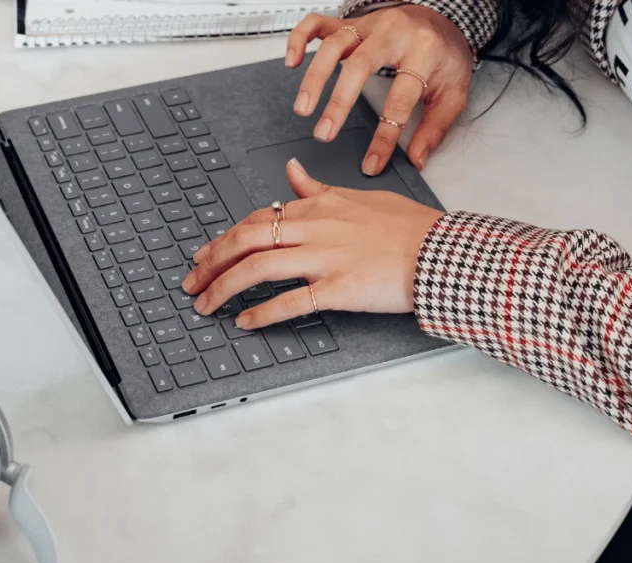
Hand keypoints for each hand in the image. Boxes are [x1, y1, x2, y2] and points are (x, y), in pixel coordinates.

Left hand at [181, 159, 444, 329]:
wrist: (440, 252)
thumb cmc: (407, 228)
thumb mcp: (359, 197)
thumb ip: (319, 190)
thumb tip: (292, 173)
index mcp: (318, 207)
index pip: (257, 219)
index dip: (224, 239)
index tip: (206, 255)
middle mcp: (315, 228)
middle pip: (246, 239)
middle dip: (211, 262)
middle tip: (191, 281)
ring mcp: (325, 259)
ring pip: (258, 267)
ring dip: (223, 287)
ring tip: (205, 304)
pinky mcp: (339, 289)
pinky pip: (290, 301)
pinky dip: (261, 312)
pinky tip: (244, 321)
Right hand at [285, 6, 473, 174]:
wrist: (444, 20)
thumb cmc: (445, 56)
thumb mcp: (454, 93)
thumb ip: (435, 128)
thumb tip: (416, 158)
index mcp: (423, 51)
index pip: (399, 99)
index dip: (384, 136)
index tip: (371, 162)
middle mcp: (393, 33)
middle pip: (360, 65)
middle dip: (338, 102)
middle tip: (324, 133)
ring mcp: (369, 25)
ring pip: (334, 44)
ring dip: (315, 78)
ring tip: (303, 108)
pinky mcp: (352, 23)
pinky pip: (319, 22)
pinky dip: (300, 38)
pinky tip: (292, 61)